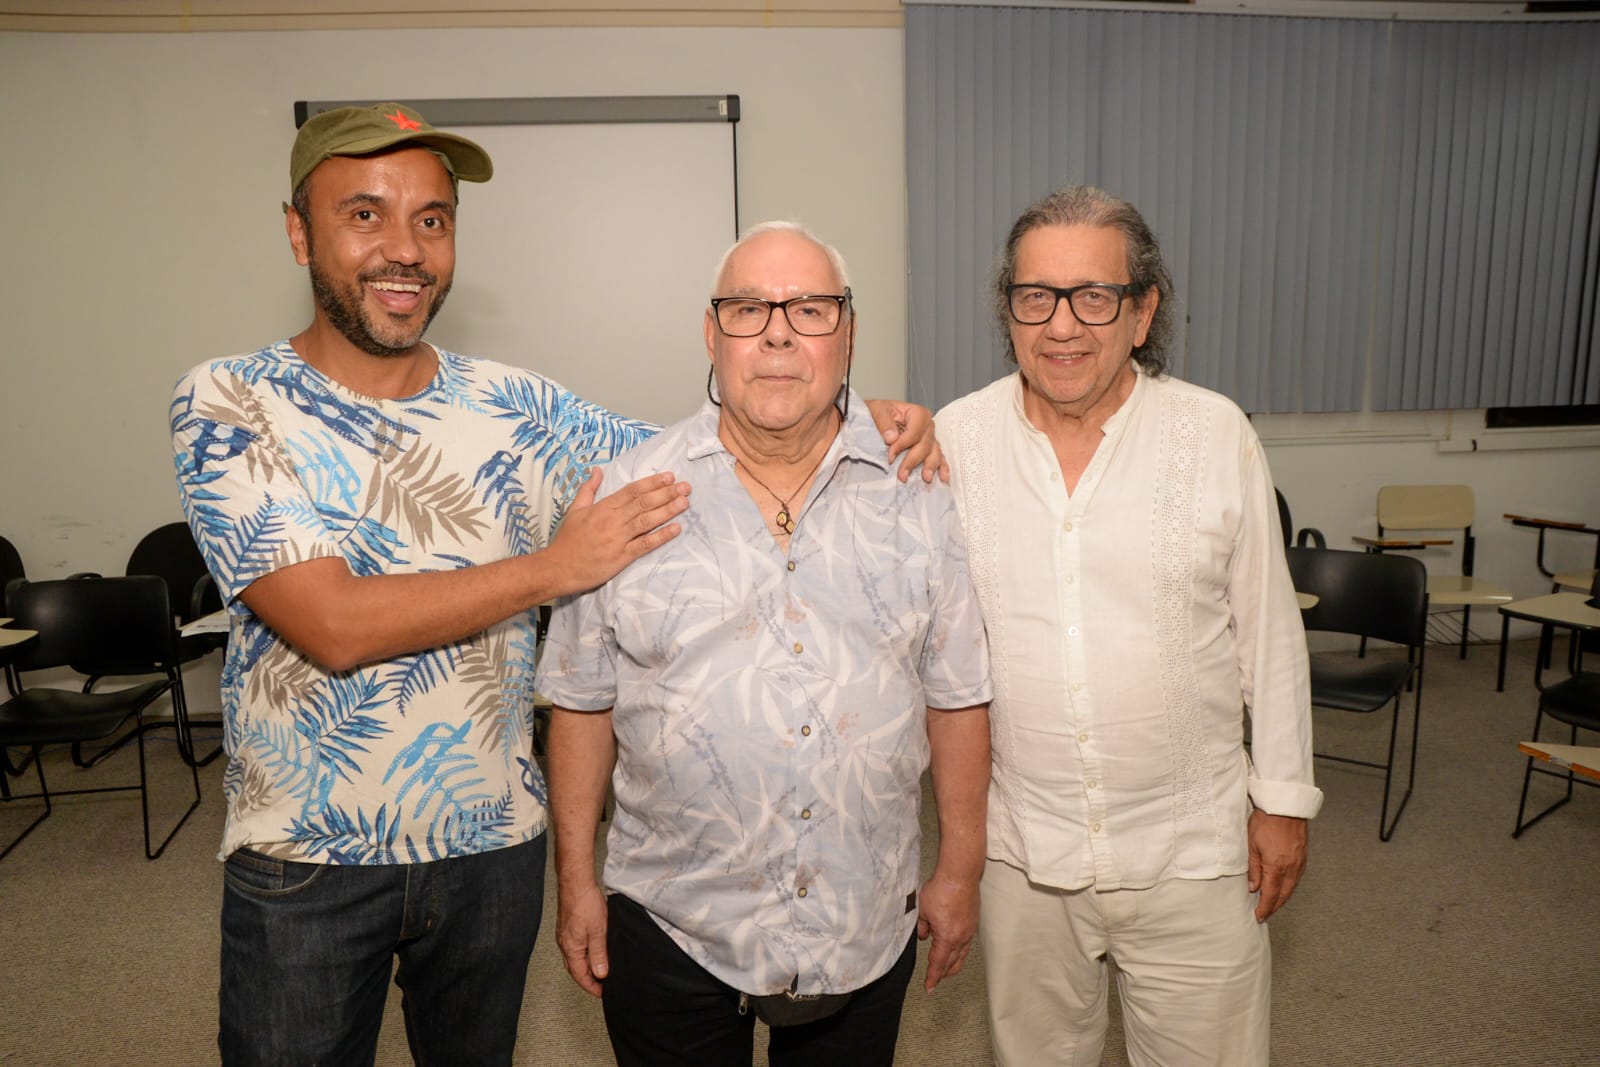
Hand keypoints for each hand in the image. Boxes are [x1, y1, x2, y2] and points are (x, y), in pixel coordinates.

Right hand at [547, 469, 689, 594]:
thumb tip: (597, 471)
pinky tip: (676, 529)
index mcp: (602, 507)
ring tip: (685, 502)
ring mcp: (618, 539)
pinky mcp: (621, 557)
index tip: (669, 476)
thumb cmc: (567, 540)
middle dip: (666, 493)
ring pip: (646, 520)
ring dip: (667, 510)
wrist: (558, 568)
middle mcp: (612, 520)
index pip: (632, 491)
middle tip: (686, 487)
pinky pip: (645, 544)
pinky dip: (661, 536)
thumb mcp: (575, 510)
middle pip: (643, 503)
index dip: (652, 483)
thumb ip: (588, 489)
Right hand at [556, 882, 610, 996]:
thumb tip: (601, 973)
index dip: (592, 987)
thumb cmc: (584, 903)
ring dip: (586, 966)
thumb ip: (599, 954)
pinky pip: (575, 947)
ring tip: (599, 970)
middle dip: (588, 979)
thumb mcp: (598, 932)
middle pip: (575, 969)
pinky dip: (584, 954)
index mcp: (571, 949)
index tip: (602, 993)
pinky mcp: (567, 926)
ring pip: (575, 958)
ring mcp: (565, 935)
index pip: (580, 976)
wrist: (575, 882)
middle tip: (601, 985)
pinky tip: (592, 950)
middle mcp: (564, 944)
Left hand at [865, 400, 948, 483]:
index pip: (914, 432)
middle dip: (913, 461)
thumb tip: (892, 438)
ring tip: (926, 478)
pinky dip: (942, 468)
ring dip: (930, 466)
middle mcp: (927, 426)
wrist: (879, 417)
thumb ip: (883, 422)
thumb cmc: (880, 412)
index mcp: (917, 413)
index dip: (903, 445)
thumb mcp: (877, 410)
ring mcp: (930, 438)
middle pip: (924, 445)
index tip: (890, 457)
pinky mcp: (930, 449)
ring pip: (934, 453)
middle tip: (902, 475)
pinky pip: (939, 458)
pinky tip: (943, 477)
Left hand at [916, 872, 978, 991]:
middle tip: (934, 981)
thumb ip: (922, 927)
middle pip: (952, 963)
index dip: (932, 977)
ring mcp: (969, 930)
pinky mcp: (973, 922)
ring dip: (953, 965)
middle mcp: (960, 938)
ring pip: (961, 955)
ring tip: (946, 971)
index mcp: (947, 938)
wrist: (959, 875)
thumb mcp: (922, 910)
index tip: (928, 987)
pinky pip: (966, 944)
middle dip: (942, 974)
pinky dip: (960, 952)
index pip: (938, 964)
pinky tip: (955, 951)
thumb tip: (923, 936)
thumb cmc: (940, 890)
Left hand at [1247, 810, 1307, 921]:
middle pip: (1283, 895)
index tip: (1259, 917)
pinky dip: (1289, 886)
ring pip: (1292, 887)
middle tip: (1265, 914)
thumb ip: (1253, 869)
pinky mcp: (1303, 855)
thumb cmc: (1265, 821)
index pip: (1271, 896)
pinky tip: (1283, 886)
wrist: (1284, 805)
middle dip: (1274, 907)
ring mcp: (1299, 862)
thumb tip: (1253, 888)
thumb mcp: (1252, 845)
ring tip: (1273, 903)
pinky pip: (1297, 877)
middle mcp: (1291, 868)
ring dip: (1282, 897)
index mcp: (1277, 867)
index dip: (1265, 908)